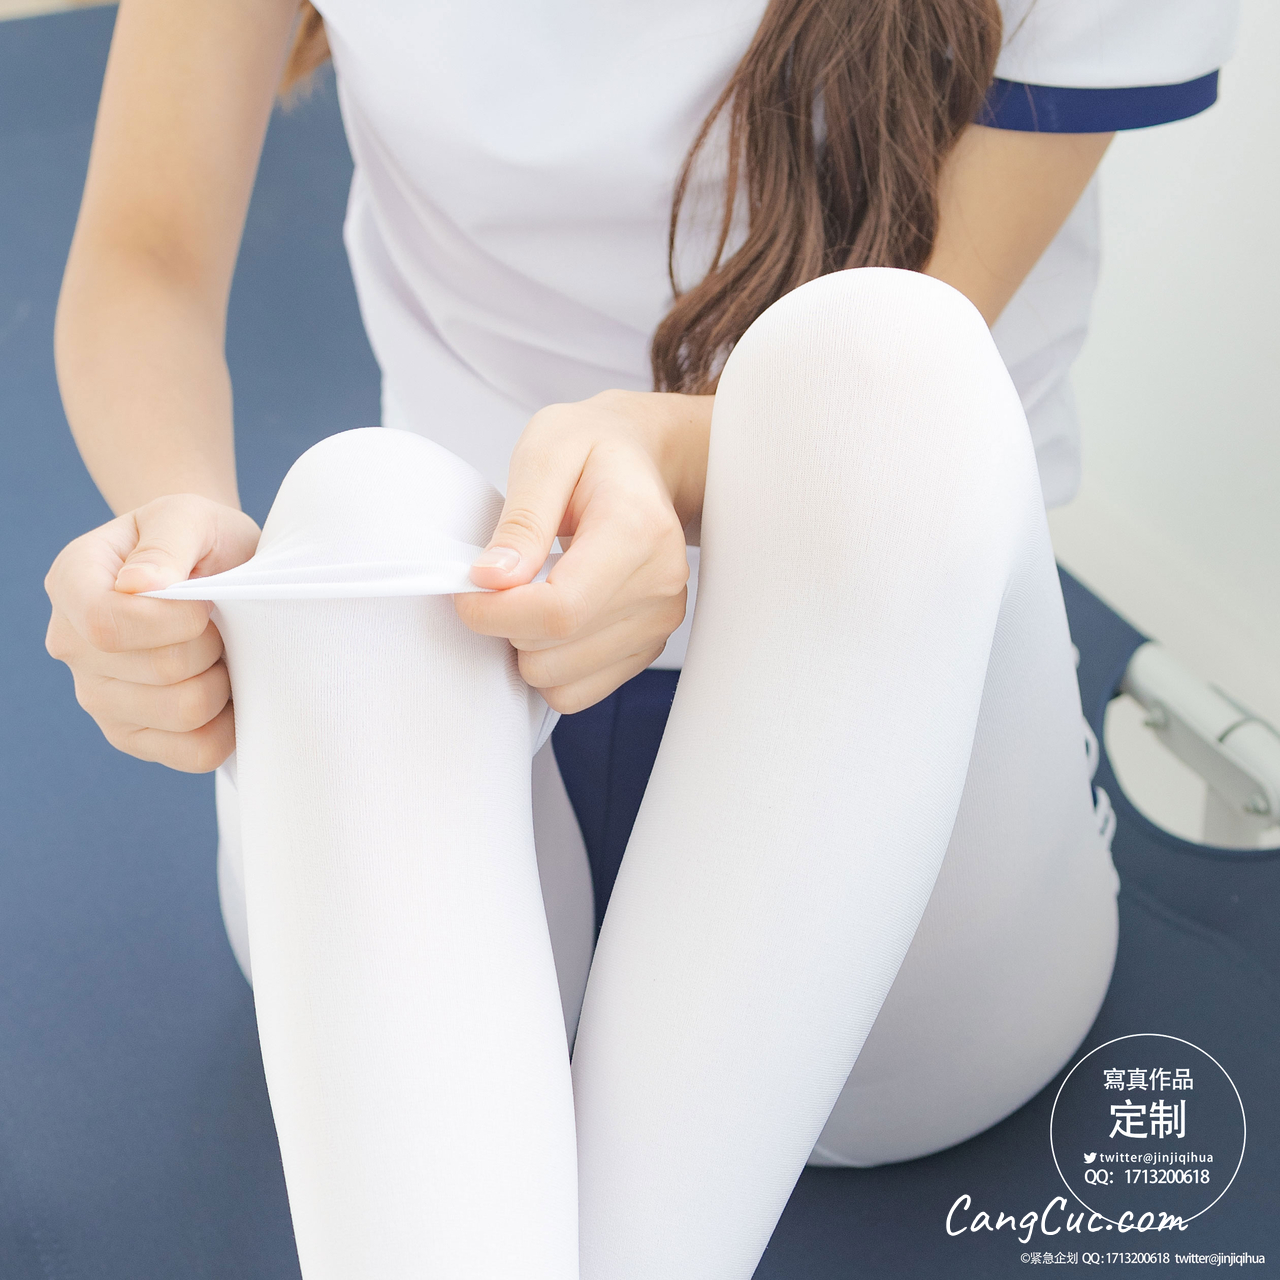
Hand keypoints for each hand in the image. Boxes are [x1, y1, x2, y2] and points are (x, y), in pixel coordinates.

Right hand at [44, 495, 260, 771]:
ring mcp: (98, 698)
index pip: (106, 623)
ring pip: (184, 713)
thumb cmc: (202, 540)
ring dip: (223, 680)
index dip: (172, 622)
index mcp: (74, 582)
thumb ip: (166, 542)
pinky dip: (228, 724)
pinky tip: (226, 689)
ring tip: (221, 651)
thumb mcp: (190, 516)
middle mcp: (72, 645)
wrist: (217, 572)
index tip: (206, 602)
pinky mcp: (133, 737)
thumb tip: (137, 585)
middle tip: (219, 622)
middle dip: (211, 644)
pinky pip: (196, 752)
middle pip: (159, 671)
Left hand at [455, 389, 711, 713]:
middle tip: (503, 577)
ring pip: (562, 683)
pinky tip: (551, 618)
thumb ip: (521, 520)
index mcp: (639, 531)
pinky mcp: (650, 645)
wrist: (643, 460)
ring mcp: (661, 620)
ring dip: (526, 647)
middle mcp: (661, 584)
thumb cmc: (592, 448)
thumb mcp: (547, 453)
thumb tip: (492, 580)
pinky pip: (579, 692)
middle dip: (507, 625)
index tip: (466, 591)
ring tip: (531, 592)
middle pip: (555, 652)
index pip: (559, 610)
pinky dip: (550, 665)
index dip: (495, 614)